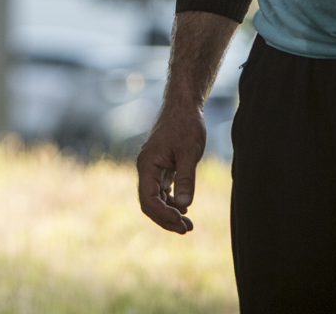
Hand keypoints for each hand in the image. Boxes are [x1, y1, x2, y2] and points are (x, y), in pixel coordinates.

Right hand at [135, 98, 206, 233]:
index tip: (180, 221)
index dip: (163, 214)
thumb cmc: (186, 124)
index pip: (148, 199)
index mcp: (147, 165)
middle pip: (149, 203)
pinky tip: (184, 208)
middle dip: (166, 219)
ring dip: (169, 213)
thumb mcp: (189, 152)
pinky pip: (162, 191)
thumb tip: (185, 205)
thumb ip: (186, 178)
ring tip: (188, 225)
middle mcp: (146, 168)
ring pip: (156, 199)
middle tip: (186, 229)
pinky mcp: (161, 167)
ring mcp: (153, 169)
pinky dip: (171, 202)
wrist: (184, 105)